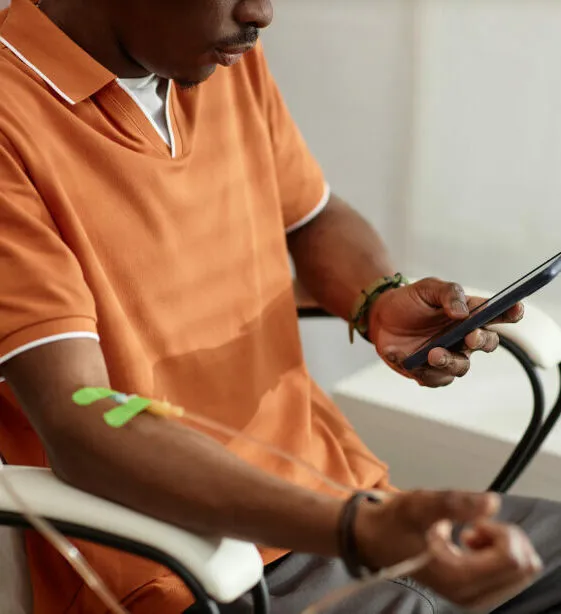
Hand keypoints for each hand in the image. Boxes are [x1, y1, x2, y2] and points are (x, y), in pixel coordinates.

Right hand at [355, 490, 541, 610]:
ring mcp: (475, 597)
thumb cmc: (395, 522)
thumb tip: (492, 502)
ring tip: (470, 532)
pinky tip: (471, 542)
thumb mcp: (419, 505)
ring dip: (502, 543)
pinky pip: (511, 574)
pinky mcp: (475, 593)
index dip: (499, 531)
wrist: (375, 540)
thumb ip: (455, 503)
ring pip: (521, 570)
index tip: (472, 522)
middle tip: (474, 524)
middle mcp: (471, 595)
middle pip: (523, 566)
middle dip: (505, 536)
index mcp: (459, 579)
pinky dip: (499, 552)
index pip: (512, 559)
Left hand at [369, 278, 523, 386]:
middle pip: (487, 344)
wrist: (380, 318)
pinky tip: (406, 358)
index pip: (497, 314)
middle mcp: (464, 337)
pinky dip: (423, 372)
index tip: (516, 310)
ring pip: (461, 367)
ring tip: (432, 353)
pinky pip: (435, 379)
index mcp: (469, 314)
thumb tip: (462, 312)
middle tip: (470, 336)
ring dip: (449, 361)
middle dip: (482, 341)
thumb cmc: (409, 301)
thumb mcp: (427, 288)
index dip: (511, 313)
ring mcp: (449, 355)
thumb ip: (448, 293)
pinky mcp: (430, 372)